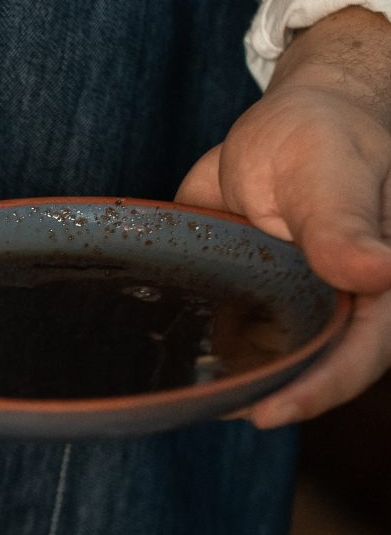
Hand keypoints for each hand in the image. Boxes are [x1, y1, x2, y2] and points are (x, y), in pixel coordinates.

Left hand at [175, 5, 390, 426]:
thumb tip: (379, 272)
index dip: (318, 390)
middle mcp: (341, 310)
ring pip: (267, 367)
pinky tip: (165, 362)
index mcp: (381, 287)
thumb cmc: (326, 134)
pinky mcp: (252, 307)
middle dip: (262, 397)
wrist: (286, 120)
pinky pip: (228, 343)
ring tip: (179, 393)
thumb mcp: (332, 172)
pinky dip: (201, 353)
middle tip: (208, 409)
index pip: (359, 354)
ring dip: (226, 383)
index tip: (267, 413)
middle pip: (310, 373)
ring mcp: (295, 313)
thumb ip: (345, 227)